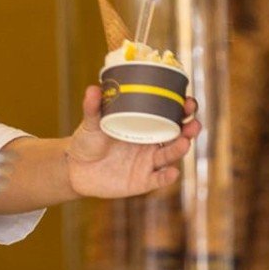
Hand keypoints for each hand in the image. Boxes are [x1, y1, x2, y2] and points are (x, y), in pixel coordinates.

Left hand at [65, 85, 200, 198]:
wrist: (75, 168)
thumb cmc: (87, 141)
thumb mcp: (91, 123)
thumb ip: (93, 107)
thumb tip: (93, 88)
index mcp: (145, 125)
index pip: (170, 115)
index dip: (183, 109)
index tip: (188, 101)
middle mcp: (151, 143)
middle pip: (178, 135)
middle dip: (189, 129)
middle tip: (193, 123)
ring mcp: (148, 163)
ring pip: (170, 156)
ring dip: (180, 149)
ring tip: (185, 142)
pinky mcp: (143, 181)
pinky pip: (159, 180)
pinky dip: (167, 177)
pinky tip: (172, 173)